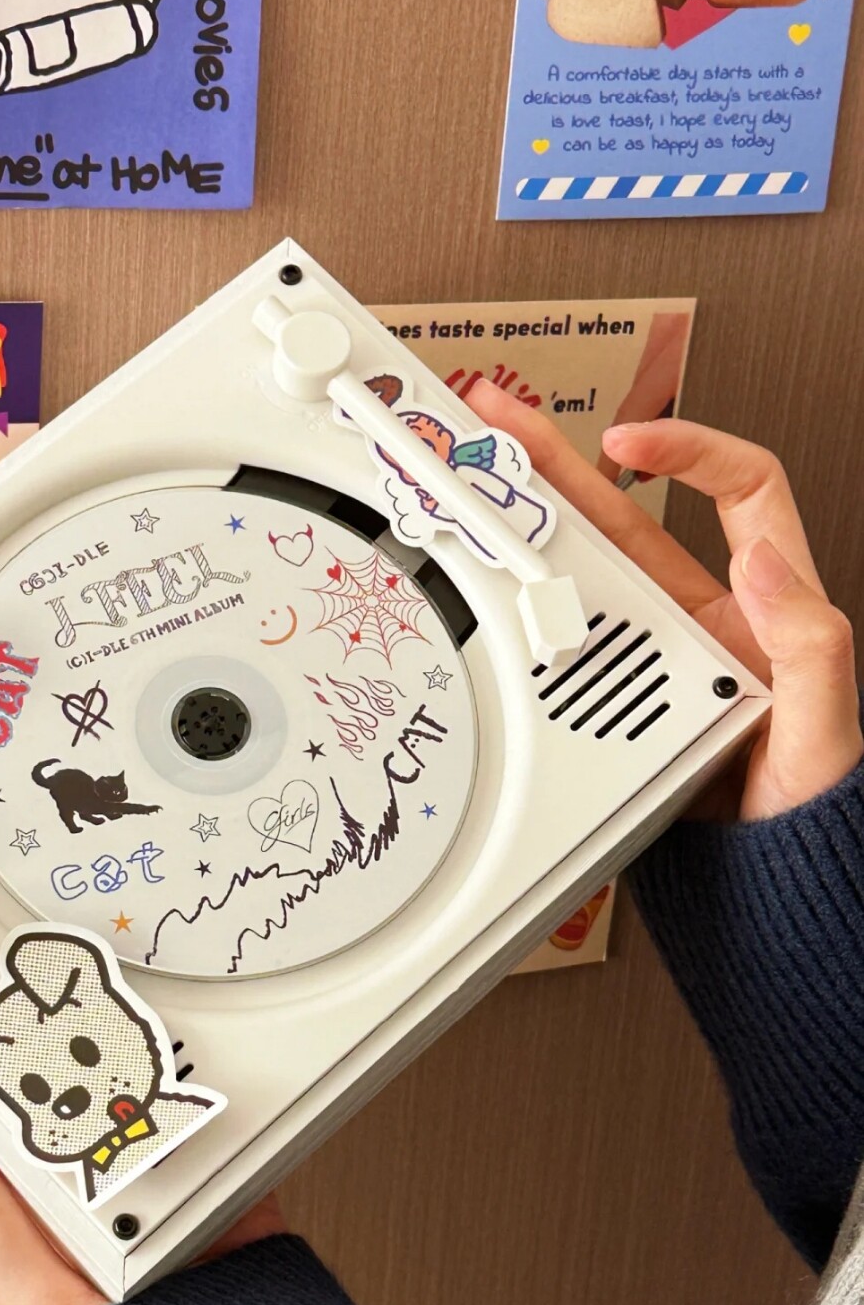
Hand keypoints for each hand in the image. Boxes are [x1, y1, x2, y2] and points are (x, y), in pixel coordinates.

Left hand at [0, 980, 286, 1304]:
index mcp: (1, 1190)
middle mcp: (54, 1154)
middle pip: (8, 1054)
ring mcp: (122, 1135)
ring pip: (91, 1046)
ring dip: (82, 1010)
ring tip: (56, 967)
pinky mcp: (189, 1130)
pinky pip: (177, 1068)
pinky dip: (174, 1035)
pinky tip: (158, 1007)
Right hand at [466, 381, 860, 820]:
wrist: (762, 880)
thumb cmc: (806, 806)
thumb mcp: (826, 726)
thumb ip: (809, 645)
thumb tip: (763, 565)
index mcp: (761, 606)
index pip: (740, 490)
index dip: (688, 452)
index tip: (632, 440)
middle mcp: (698, 618)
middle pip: (627, 516)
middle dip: (562, 461)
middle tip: (505, 425)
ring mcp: (648, 654)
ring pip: (583, 569)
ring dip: (530, 520)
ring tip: (477, 477)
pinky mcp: (609, 696)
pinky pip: (564, 637)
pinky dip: (520, 603)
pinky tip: (483, 576)